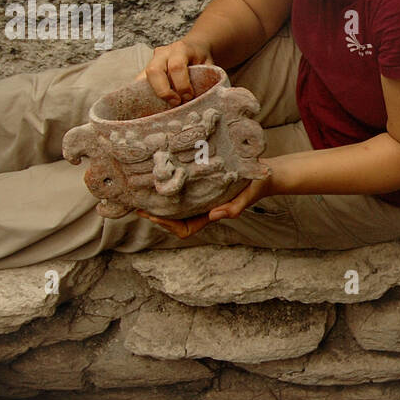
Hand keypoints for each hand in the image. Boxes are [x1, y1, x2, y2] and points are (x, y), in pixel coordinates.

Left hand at [135, 157, 290, 237]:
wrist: (263, 171)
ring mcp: (200, 195)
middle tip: (136, 204)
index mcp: (210, 214)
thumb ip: (234, 207)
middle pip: (173, 218)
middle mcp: (202, 206)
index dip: (167, 225)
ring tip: (141, 192)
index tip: (153, 215)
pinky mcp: (200, 182)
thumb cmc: (257, 185)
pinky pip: (180, 189)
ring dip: (158, 201)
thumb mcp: (249, 196)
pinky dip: (168, 186)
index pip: (184, 229)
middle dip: (155, 214)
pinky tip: (158, 176)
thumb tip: (214, 215)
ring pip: (174, 205)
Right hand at [136, 38, 214, 106]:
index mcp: (181, 49)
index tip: (189, 97)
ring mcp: (152, 61)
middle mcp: (163, 53)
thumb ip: (206, 80)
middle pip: (154, 70)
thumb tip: (202, 102)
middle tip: (176, 103)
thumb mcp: (209, 66)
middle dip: (163, 91)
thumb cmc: (202, 60)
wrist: (194, 48)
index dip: (182, 85)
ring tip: (165, 107)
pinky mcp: (146, 70)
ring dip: (153, 95)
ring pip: (143, 77)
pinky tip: (155, 106)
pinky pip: (140, 84)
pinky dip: (146, 96)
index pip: (177, 67)